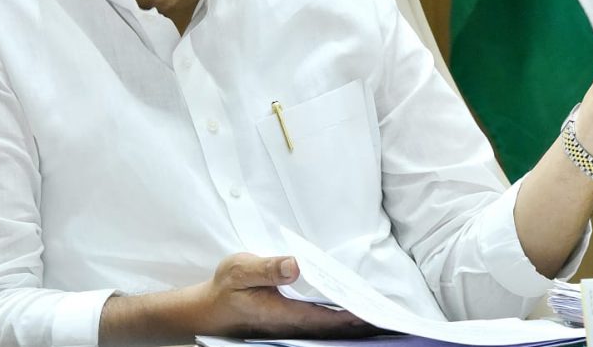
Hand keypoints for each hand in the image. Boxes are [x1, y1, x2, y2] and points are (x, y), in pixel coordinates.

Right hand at [189, 252, 373, 338]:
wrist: (206, 310)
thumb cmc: (225, 289)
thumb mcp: (240, 269)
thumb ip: (267, 268)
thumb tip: (295, 265)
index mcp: (283, 314)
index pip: (326, 318)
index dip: (352, 314)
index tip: (374, 308)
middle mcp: (291, 325)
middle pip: (332, 326)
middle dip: (357, 318)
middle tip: (385, 309)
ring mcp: (290, 327)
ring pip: (327, 326)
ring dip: (350, 319)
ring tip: (375, 308)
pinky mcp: (288, 323)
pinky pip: (318, 322)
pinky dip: (336, 316)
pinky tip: (348, 308)